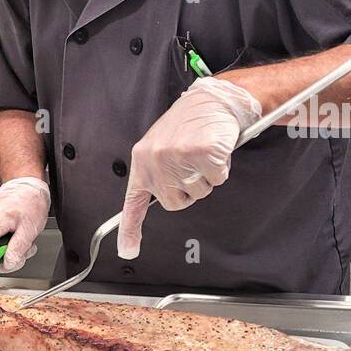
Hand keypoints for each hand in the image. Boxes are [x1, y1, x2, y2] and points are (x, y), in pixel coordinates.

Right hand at [0, 176, 50, 272]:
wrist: (27, 188)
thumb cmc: (28, 202)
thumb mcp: (29, 228)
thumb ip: (18, 248)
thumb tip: (8, 263)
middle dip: (7, 259)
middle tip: (23, 253)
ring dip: (10, 252)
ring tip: (24, 242)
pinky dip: (8, 246)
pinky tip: (18, 239)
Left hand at [118, 77, 261, 259]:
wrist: (212, 99)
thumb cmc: (190, 123)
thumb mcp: (162, 146)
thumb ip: (158, 172)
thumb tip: (158, 196)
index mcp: (142, 160)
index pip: (133, 202)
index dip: (130, 230)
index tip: (128, 250)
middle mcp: (155, 161)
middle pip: (175, 202)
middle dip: (189, 189)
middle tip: (192, 164)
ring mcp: (177, 158)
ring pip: (197, 192)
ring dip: (207, 178)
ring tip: (203, 153)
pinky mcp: (201, 155)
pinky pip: (216, 179)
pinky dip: (221, 168)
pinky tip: (215, 150)